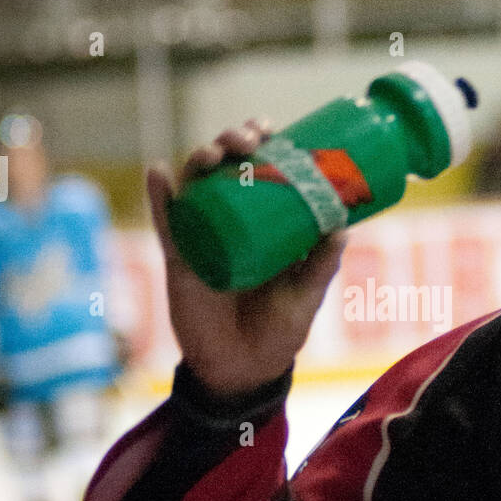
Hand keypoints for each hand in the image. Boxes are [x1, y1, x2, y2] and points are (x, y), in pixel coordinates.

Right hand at [146, 123, 347, 397]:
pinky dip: (160, 197)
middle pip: (225, 167)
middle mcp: (231, 221)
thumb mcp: (305, 296)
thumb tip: (341, 226)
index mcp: (264, 223)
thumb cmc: (278, 332)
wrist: (242, 370)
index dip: (263, 144)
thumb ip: (321, 265)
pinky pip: (167, 223)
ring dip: (199, 158)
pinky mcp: (180, 259)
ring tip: (212, 153)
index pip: (260, 170)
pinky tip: (159, 173)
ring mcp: (203, 236)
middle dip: (232, 141)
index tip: (272, 129)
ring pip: (195, 185)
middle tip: (249, 140)